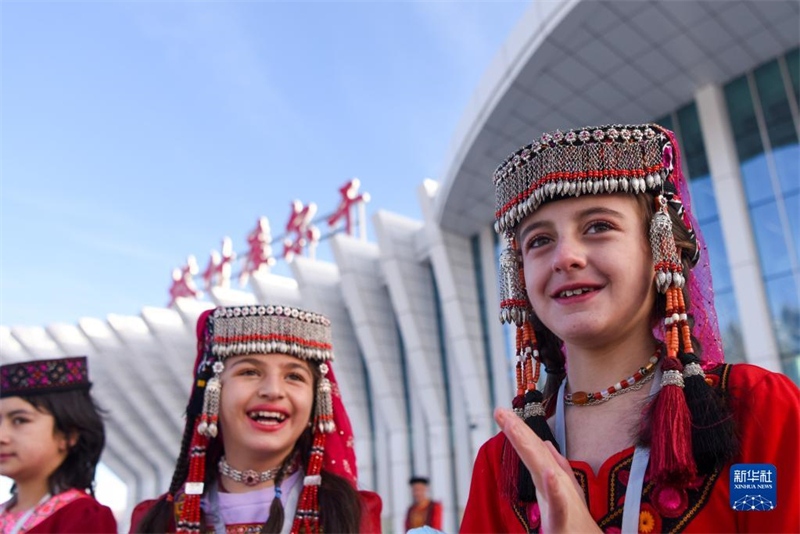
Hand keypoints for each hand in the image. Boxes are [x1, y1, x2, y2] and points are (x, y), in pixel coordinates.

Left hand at [495, 408, 599, 533]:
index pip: (531, 451)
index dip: (517, 431)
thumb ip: (559, 468)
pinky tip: (548, 473)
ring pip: (543, 471)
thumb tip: (547, 445)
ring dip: (530, 449)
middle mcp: (555, 485)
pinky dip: (554, 488)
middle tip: (500, 411)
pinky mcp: (563, 521)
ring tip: (515, 428)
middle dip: (518, 432)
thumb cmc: (576, 524)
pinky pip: (558, 504)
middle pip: (534, 454)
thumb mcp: (565, 493)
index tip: (501, 413)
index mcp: (550, 480)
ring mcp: (561, 500)